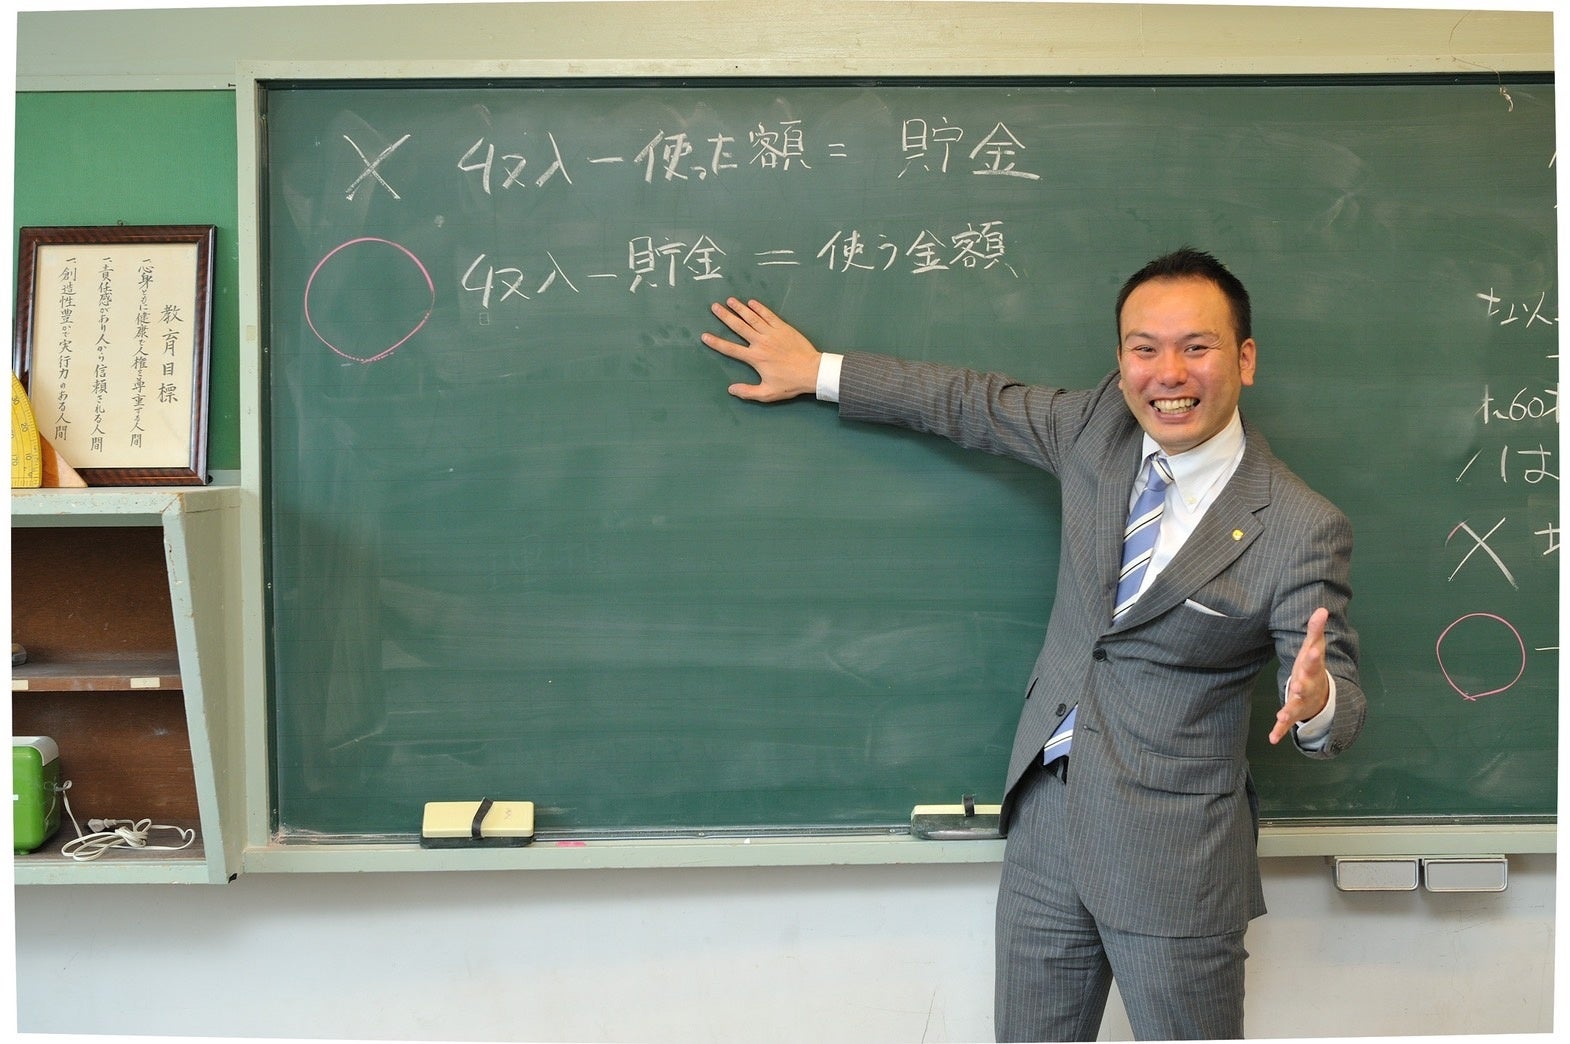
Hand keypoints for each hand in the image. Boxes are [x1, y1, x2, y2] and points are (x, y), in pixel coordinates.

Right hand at [701, 298, 821, 401]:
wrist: (811, 371)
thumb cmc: (790, 383)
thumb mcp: (767, 393)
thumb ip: (747, 392)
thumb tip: (730, 389)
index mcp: (755, 358)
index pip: (731, 349)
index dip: (716, 342)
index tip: (705, 336)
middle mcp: (760, 342)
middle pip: (739, 327)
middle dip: (725, 316)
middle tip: (714, 307)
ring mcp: (772, 333)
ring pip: (752, 318)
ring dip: (740, 308)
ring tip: (730, 300)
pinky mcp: (783, 327)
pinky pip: (768, 315)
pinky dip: (759, 308)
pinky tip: (751, 302)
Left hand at [1270, 606, 1330, 744]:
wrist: (1321, 694)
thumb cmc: (1313, 666)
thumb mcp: (1314, 646)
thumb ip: (1315, 629)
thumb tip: (1322, 609)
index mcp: (1312, 668)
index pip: (1314, 659)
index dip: (1315, 655)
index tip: (1315, 648)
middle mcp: (1309, 685)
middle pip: (1306, 683)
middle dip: (1302, 684)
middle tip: (1298, 684)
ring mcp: (1302, 700)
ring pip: (1295, 705)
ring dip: (1289, 710)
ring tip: (1282, 714)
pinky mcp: (1294, 712)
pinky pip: (1286, 723)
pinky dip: (1279, 730)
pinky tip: (1272, 739)